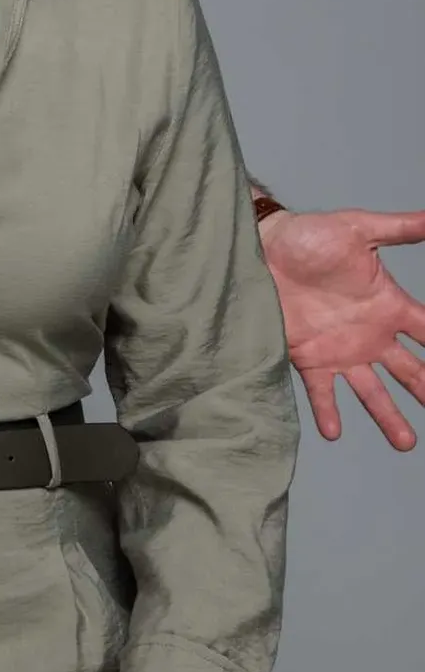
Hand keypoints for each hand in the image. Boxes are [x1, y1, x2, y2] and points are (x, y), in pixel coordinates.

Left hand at [260, 207, 424, 449]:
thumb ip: (399, 228)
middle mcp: (370, 334)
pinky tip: (333, 432)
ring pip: (372, 391)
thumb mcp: (359, 229)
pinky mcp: (310, 358)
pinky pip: (322, 392)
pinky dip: (328, 412)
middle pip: (409, 371)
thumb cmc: (310, 236)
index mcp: (388, 305)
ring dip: (388, 416)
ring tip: (405, 443)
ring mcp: (341, 350)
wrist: (262, 248)